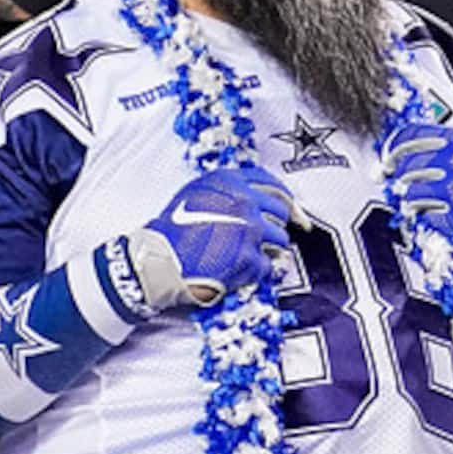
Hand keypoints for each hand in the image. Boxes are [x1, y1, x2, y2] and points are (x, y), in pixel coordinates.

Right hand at [137, 165, 298, 309]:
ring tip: (250, 255)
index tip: (292, 207)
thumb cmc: (172, 231)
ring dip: (270, 249)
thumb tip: (250, 197)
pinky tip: (242, 271)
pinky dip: (259, 271)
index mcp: (230, 182)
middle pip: (281, 211)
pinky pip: (268, 265)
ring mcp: (250, 230)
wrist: (160, 260)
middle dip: (276, 225)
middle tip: (267, 236)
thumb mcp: (196, 194)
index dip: (285, 197)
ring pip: (281, 239)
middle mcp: (244, 201)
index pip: (271, 183)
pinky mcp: (250, 258)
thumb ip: (225, 191)